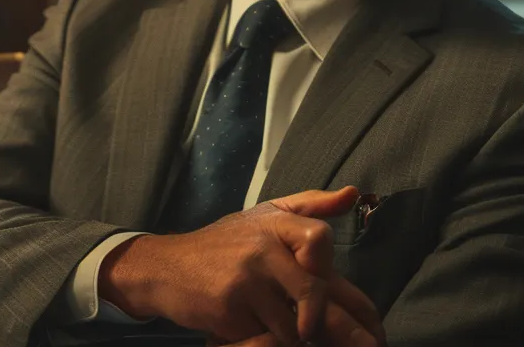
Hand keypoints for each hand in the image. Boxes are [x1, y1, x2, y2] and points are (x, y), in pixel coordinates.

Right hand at [99, 187, 384, 346]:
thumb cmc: (223, 245)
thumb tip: (353, 193)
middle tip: (358, 344)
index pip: (318, 239)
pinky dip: (264, 340)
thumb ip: (310, 205)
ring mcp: (244, 278)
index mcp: (275, 222)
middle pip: (314, 292)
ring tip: (277, 325)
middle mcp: (260, 246)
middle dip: (339, 328)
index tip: (322, 281)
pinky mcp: (229, 306)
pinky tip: (252, 328)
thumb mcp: (264, 216)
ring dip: (291, 335)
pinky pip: (267, 337)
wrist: (166, 267)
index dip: (325, 267)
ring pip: (294, 326)